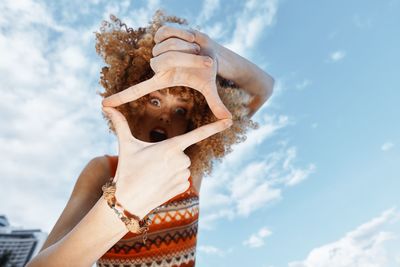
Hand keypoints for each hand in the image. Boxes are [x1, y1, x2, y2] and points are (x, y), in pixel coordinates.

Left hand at [101, 27, 231, 119]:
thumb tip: (228, 121)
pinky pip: (168, 32)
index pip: (139, 90)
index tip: (104, 105)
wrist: (211, 49)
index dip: (122, 97)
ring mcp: (157, 48)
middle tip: (200, 58)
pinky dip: (183, 33)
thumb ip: (216, 104)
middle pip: (161, 61)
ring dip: (187, 47)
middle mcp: (158, 65)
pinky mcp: (161, 33)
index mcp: (163, 79)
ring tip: (195, 48)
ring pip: (165, 46)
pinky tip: (190, 37)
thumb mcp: (209, 87)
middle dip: (186, 59)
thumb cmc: (207, 71)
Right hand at [102, 106, 231, 218]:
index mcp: (171, 147)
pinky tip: (159, 184)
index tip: (230, 121)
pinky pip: (182, 177)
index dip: (215, 127)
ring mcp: (183, 175)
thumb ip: (120, 124)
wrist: (128, 202)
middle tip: (151, 165)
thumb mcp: (125, 146)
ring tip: (154, 176)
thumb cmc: (127, 171)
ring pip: (182, 165)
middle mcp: (181, 160)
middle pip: (181, 151)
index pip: (198, 134)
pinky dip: (173, 178)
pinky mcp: (184, 187)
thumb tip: (105, 107)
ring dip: (171, 167)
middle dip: (168, 155)